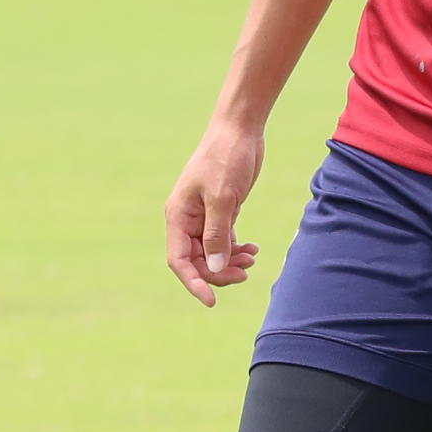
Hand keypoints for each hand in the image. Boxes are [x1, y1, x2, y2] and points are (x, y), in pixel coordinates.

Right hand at [165, 118, 264, 305]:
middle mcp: (187, 219)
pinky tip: (253, 250)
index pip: (179, 260)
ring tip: (252, 260)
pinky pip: (224, 240)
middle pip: (196, 260)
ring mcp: (203, 216)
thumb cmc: (227, 158)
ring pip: (211, 253)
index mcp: (178, 215)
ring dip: (230, 262)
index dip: (194, 283)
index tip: (211, 302)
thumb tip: (214, 267)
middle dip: (219, 272)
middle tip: (246, 273)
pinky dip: (237, 249)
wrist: (240, 129)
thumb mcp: (223, 197)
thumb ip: (217, 234)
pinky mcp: (220, 210)